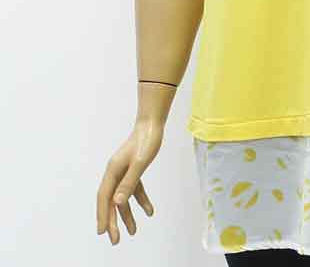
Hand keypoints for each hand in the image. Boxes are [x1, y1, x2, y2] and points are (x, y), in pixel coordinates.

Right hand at [96, 118, 163, 244]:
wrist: (153, 124)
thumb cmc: (147, 140)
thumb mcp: (140, 162)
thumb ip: (129, 182)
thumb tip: (118, 202)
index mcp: (113, 170)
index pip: (105, 197)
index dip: (102, 215)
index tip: (102, 231)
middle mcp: (115, 172)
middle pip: (111, 200)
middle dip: (113, 220)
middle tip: (116, 240)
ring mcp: (123, 171)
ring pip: (122, 197)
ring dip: (127, 214)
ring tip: (132, 232)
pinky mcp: (133, 170)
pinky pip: (134, 189)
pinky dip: (141, 200)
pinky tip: (150, 211)